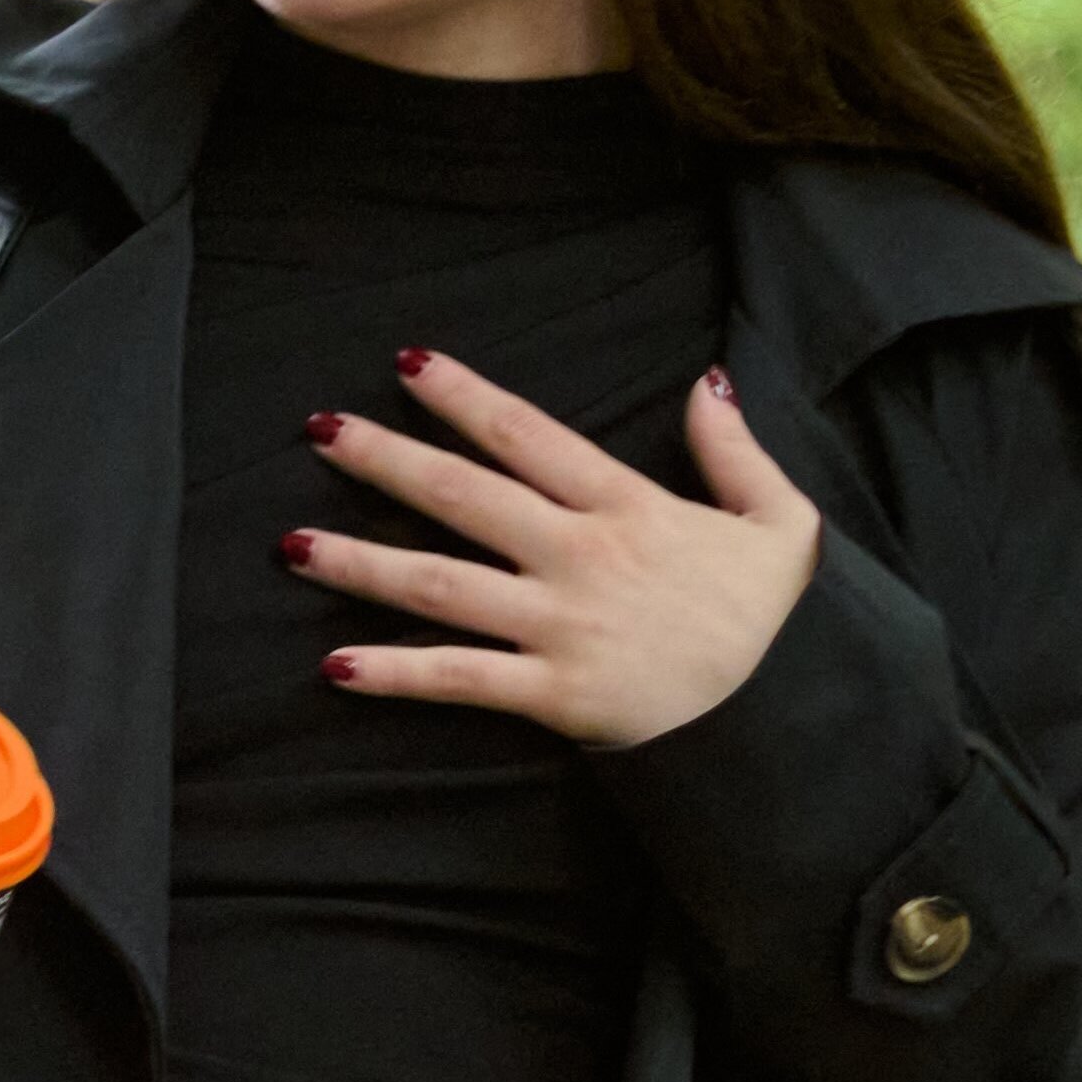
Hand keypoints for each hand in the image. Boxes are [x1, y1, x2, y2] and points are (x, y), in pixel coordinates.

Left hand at [289, 359, 819, 746]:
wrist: (791, 716)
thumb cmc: (777, 623)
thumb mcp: (780, 521)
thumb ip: (735, 450)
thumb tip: (707, 380)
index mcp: (627, 508)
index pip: (529, 435)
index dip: (465, 397)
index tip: (408, 365)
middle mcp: (580, 557)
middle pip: (464, 495)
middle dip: (385, 459)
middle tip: (319, 431)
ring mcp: (560, 626)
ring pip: (440, 585)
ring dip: (360, 563)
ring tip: (290, 545)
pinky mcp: (552, 694)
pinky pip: (461, 678)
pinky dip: (396, 673)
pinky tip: (335, 664)